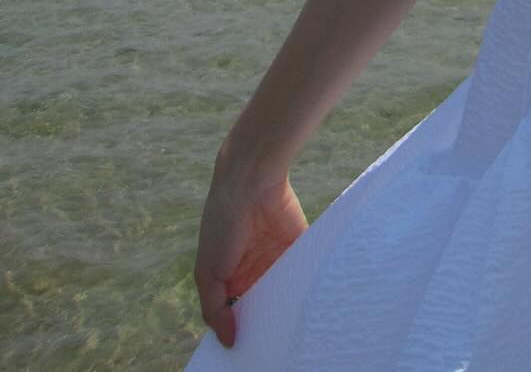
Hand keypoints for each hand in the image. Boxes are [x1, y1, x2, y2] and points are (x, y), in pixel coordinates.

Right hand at [194, 162, 308, 347]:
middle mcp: (255, 270)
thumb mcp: (209, 272)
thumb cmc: (222, 224)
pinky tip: (316, 307)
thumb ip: (216, 309)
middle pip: (265, 305)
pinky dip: (311, 285)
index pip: (237, 313)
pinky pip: (307, 269)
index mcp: (230, 277)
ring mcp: (278, 257)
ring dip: (291, 307)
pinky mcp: (301, 244)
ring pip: (287, 291)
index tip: (250, 355)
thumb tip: (229, 342)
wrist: (250, 181)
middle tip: (277, 349)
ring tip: (298, 335)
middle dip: (269, 323)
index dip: (241, 331)